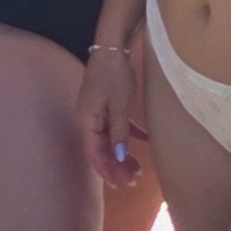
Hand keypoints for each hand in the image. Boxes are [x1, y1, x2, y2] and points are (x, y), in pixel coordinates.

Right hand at [76, 43, 149, 185]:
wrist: (112, 46)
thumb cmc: (114, 74)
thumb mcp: (119, 104)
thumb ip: (119, 131)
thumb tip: (120, 156)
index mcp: (86, 121)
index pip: (94, 153)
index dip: (107, 170)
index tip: (120, 184)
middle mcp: (88, 119)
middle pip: (101, 149)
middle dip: (117, 166)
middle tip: (133, 180)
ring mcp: (97, 112)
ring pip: (109, 139)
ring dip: (123, 153)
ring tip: (138, 169)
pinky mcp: (106, 104)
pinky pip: (116, 126)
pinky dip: (128, 135)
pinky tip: (143, 142)